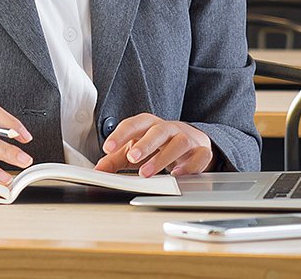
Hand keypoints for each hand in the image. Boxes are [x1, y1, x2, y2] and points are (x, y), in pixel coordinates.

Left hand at [93, 113, 212, 177]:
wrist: (191, 141)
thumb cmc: (159, 144)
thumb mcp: (135, 149)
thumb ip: (116, 159)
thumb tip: (98, 170)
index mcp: (149, 125)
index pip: (134, 124)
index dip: (120, 134)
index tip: (107, 147)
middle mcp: (169, 128)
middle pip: (157, 131)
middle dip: (144, 144)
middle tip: (132, 157)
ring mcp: (187, 138)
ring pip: (178, 143)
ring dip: (162, 158)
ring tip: (147, 172)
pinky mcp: (201, 151)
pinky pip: (199, 156)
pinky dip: (189, 166)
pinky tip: (177, 174)